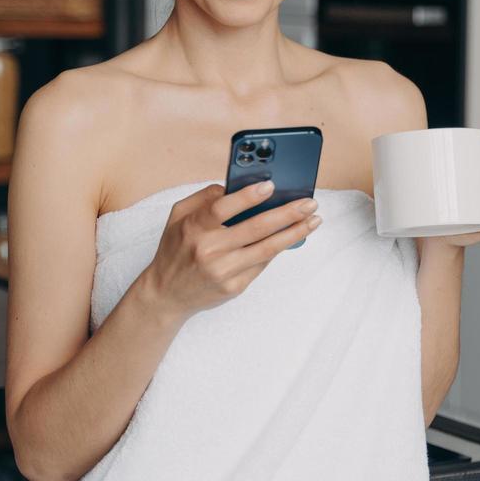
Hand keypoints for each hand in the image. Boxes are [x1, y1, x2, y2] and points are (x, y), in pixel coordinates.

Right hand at [142, 180, 321, 319]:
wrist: (166, 294)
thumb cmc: (175, 248)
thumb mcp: (177, 217)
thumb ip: (203, 197)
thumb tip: (235, 186)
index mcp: (194, 228)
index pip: (223, 208)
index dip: (248, 196)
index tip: (271, 185)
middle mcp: (208, 250)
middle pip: (255, 228)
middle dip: (287, 214)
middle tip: (310, 203)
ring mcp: (222, 271)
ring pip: (266, 249)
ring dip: (294, 233)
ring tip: (313, 220)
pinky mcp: (233, 287)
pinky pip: (261, 264)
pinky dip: (278, 249)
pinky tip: (292, 237)